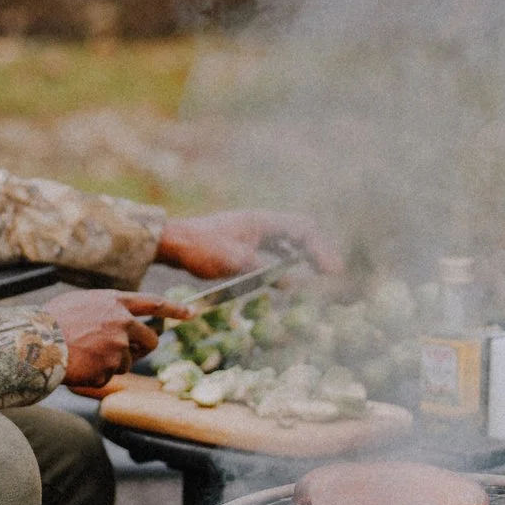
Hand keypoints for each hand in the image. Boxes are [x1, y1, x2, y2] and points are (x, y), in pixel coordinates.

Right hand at [44, 290, 192, 389]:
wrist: (35, 343)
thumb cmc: (51, 321)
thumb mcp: (81, 302)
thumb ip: (105, 309)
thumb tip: (118, 320)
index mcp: (115, 302)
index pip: (154, 303)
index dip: (175, 308)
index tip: (191, 313)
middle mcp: (122, 322)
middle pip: (150, 340)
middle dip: (143, 349)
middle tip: (127, 352)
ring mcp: (118, 346)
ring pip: (127, 362)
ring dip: (110, 363)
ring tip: (84, 356)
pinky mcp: (110, 367)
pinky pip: (109, 376)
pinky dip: (96, 375)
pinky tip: (79, 366)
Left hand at [154, 210, 340, 280]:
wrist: (172, 243)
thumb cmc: (201, 248)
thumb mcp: (236, 262)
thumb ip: (267, 271)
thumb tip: (296, 282)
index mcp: (261, 221)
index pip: (303, 229)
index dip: (320, 249)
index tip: (331, 271)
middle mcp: (260, 223)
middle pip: (299, 231)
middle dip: (318, 250)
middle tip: (332, 272)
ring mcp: (252, 232)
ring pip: (287, 240)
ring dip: (304, 254)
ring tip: (319, 271)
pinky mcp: (243, 243)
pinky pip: (273, 249)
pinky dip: (287, 260)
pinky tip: (290, 276)